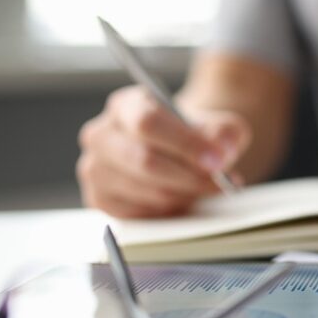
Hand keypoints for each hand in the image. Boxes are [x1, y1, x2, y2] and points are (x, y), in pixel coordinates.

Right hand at [76, 85, 250, 217]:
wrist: (176, 153)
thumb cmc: (192, 136)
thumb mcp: (215, 125)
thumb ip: (223, 132)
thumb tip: (221, 149)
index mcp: (125, 105)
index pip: (148, 122)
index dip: (184, 143)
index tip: (216, 160)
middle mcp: (101, 134)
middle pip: (144, 160)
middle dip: (188, 176)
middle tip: (219, 183)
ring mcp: (95, 168)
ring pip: (144, 189)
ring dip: (183, 194)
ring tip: (206, 189)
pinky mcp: (98, 198)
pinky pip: (138, 212)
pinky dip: (168, 209)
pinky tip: (183, 198)